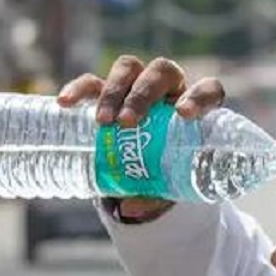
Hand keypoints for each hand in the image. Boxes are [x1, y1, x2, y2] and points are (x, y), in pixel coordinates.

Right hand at [55, 56, 226, 218]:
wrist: (140, 165)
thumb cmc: (163, 172)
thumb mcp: (166, 186)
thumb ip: (154, 196)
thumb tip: (130, 207)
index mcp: (195, 108)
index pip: (208, 90)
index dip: (200, 96)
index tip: (183, 114)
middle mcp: (169, 90)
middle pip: (162, 72)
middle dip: (144, 94)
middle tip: (128, 123)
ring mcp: (137, 86)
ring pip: (129, 68)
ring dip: (116, 91)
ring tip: (103, 122)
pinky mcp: (107, 90)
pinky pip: (93, 81)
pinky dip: (79, 89)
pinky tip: (66, 102)